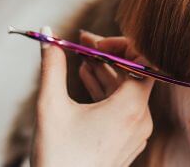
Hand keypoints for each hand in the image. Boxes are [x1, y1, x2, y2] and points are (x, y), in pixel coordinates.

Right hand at [31, 28, 153, 166]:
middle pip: (134, 74)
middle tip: (83, 42)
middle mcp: (141, 120)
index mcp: (130, 108)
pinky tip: (88, 80)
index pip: (142, 60)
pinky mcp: (128, 142)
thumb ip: (52, 66)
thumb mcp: (50, 105)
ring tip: (83, 59)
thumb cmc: (58, 155)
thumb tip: (48, 34)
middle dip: (107, 55)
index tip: (91, 39)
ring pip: (128, 92)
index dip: (118, 44)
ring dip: (106, 72)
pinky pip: (124, 108)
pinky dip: (107, 92)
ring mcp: (137, 133)